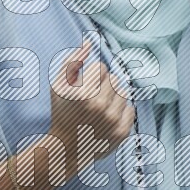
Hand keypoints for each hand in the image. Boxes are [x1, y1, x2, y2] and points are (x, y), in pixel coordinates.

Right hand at [48, 43, 135, 175]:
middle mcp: (100, 107)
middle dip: (103, 85)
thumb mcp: (58, 85)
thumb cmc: (62, 112)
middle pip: (114, 78)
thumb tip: (89, 41)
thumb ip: (71, 61)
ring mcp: (113, 121)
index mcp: (83, 94)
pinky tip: (107, 118)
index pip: (101, 68)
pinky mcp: (122, 133)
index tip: (84, 86)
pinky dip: (120, 111)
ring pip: (124, 92)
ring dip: (113, 97)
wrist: (67, 148)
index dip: (91, 76)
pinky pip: (131, 108)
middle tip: (92, 98)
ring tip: (99, 108)